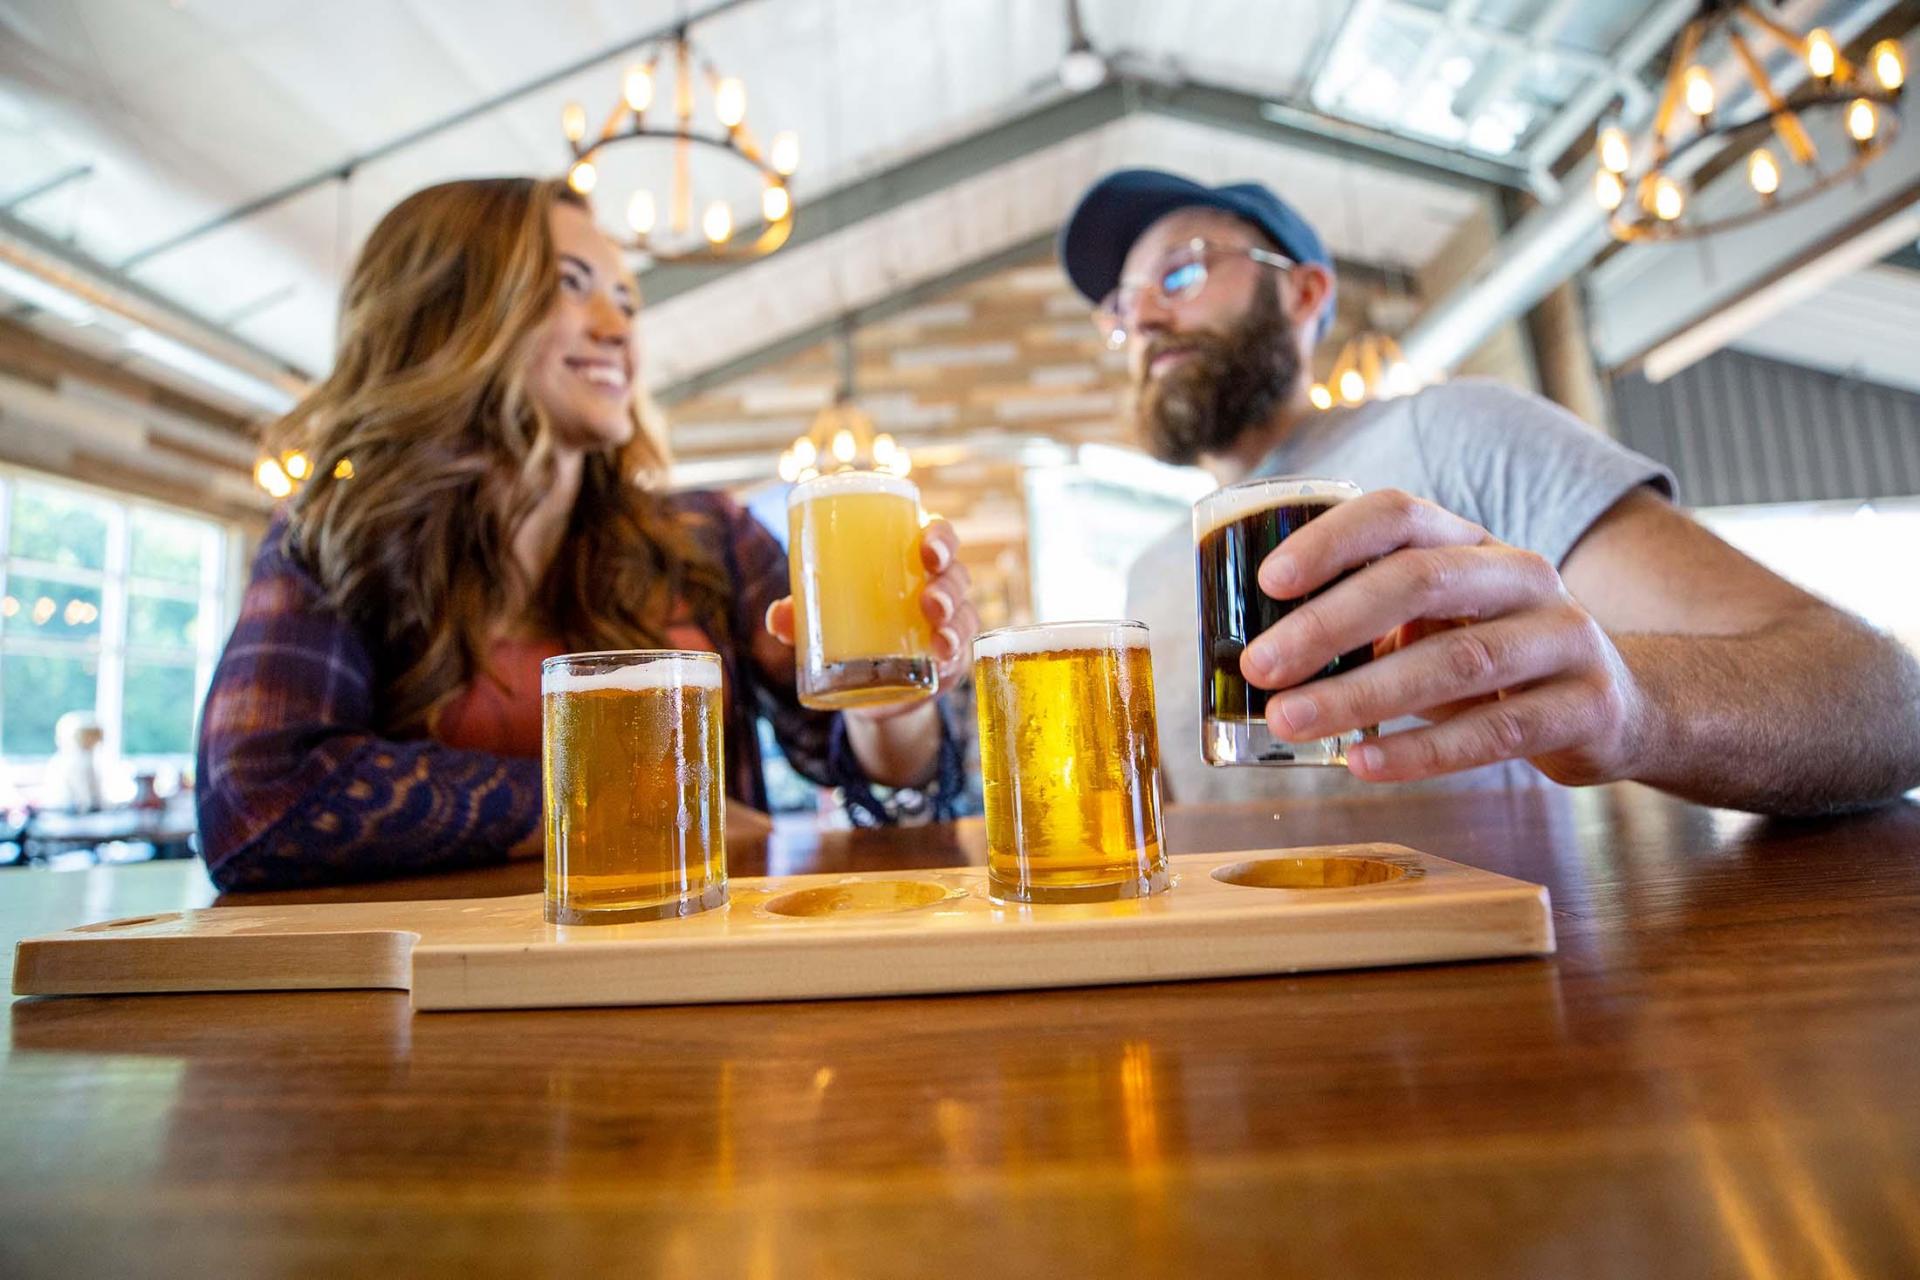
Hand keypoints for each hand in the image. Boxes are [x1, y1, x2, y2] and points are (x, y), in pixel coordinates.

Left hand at [764, 517, 979, 721]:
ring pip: (964, 612)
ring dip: (954, 619)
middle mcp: (937, 588)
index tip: (927, 548)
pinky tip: (943, 655)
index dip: (940, 537)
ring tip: (937, 632)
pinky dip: (955, 652)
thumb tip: (775, 618)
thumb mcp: (823, 619)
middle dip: (948, 584)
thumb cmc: (849, 630)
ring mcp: (947, 625)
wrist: (867, 688)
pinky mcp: (949, 660)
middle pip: (956, 574)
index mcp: (910, 563)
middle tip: (929, 601)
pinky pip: (962, 651)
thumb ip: (800, 615)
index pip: (937, 538)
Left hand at [1238, 489, 1649, 785]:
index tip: (1268, 583)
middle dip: (1329, 624)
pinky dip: (1423, 751)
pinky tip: (1363, 763)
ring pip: (1455, 660)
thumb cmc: (1497, 657)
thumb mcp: (1440, 621)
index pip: (1399, 515)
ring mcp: (1561, 638)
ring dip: (1362, 694)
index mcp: (1473, 544)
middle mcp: (1521, 576)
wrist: (1623, 705)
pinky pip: (1495, 730)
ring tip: (1292, 721)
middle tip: (1260, 667)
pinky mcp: (1585, 706)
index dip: (1332, 540)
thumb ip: (1370, 623)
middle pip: (1419, 581)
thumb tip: (1258, 651)